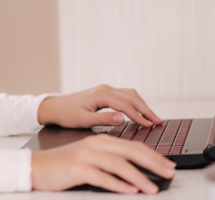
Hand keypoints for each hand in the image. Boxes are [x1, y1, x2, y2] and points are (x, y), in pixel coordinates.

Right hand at [31, 134, 175, 193]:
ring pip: (119, 164)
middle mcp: (95, 145)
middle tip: (169, 172)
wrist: (36, 166)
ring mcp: (86, 156)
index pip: (133, 146)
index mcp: (101, 141)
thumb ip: (111, 161)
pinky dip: (118, 184)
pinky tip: (129, 191)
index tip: (169, 165)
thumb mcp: (90, 158)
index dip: (154, 155)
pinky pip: (102, 177)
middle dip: (153, 163)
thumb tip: (136, 172)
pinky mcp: (77, 168)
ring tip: (152, 188)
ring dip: (138, 177)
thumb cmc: (64, 166)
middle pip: (130, 151)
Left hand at [37, 84, 161, 128]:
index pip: (125, 105)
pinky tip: (140, 112)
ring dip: (142, 105)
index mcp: (101, 95)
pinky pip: (125, 96)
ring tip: (153, 118)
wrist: (55, 107)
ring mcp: (105, 90)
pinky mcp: (105, 93)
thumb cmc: (67, 114)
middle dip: (146, 109)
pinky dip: (135, 103)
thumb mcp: (83, 120)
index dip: (139, 116)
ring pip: (130, 94)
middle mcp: (105, 89)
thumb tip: (122, 118)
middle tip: (158, 122)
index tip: (149, 125)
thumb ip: (103, 119)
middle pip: (131, 97)